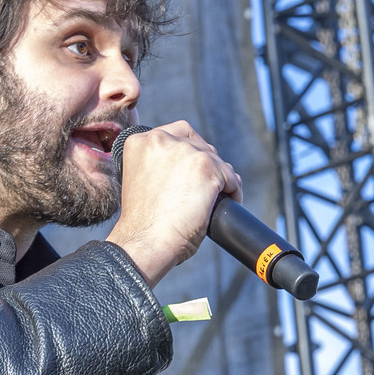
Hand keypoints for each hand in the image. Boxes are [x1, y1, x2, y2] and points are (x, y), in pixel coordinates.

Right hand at [105, 120, 241, 287]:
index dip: (190, 150)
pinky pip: (231, 176)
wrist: (145, 242)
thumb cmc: (142, 223)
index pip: (178, 132)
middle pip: (199, 144)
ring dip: (221, 177)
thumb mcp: (140, 180)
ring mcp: (186, 152)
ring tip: (217, 198)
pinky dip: (233, 191)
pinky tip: (227, 204)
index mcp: (140, 141)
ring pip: (216, 160)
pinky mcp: (207, 167)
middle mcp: (161, 140)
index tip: (193, 170)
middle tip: (206, 189)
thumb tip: (187, 166)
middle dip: (207, 165)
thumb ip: (158, 164)